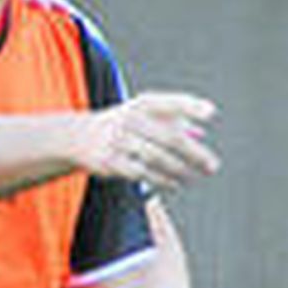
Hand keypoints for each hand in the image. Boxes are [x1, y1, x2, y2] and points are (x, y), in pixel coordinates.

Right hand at [84, 92, 217, 189]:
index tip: (210, 112)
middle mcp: (128, 120)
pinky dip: (162, 180)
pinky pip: (142, 173)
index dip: (190, 106)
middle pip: (169, 137)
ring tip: (194, 177)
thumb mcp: (142, 116)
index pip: (168, 103)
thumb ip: (172, 121)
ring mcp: (118, 141)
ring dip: (181, 170)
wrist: (76, 137)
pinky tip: (174, 184)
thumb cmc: (119, 126)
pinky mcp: (110, 161)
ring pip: (158, 158)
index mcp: (139, 105)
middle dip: (195, 154)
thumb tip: (200, 132)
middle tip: (211, 165)